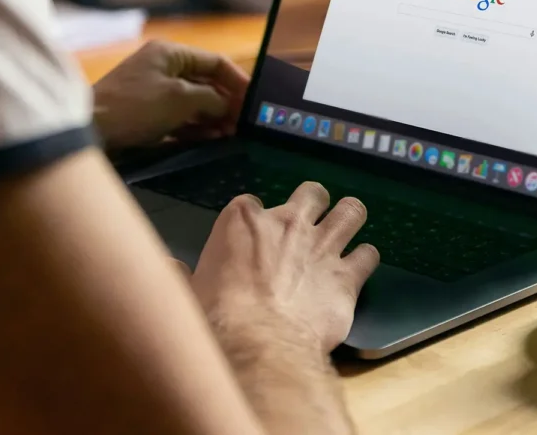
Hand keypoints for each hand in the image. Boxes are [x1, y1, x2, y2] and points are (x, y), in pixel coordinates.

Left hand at [92, 40, 248, 148]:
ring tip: (231, 134)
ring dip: (213, 118)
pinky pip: (179, 117)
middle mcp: (163, 68)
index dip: (238, 80)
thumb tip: (228, 106)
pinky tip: (211, 139)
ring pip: (194, 103)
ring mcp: (154, 91)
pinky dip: (196, 127)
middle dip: (226, 103)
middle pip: (206, 83)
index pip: (215, 62)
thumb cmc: (135, 106)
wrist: (90, 129)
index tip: (253, 101)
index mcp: (170, 53)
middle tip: (243, 123)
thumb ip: (211, 99)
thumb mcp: (180, 99)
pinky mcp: (147, 113)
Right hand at [190, 182, 379, 353]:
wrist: (259, 344)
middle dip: (313, 203)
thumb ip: (179, 273)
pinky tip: (359, 267)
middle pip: (311, 193)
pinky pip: (369, 255)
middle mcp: (288, 223)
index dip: (255, 219)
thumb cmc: (216, 317)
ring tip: (347, 227)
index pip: (251, 203)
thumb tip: (167, 267)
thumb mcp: (186, 291)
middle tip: (310, 222)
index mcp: (243, 221)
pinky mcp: (348, 276)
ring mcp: (322, 246)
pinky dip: (365, 259)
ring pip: (351, 211)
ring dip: (350, 217)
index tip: (253, 237)